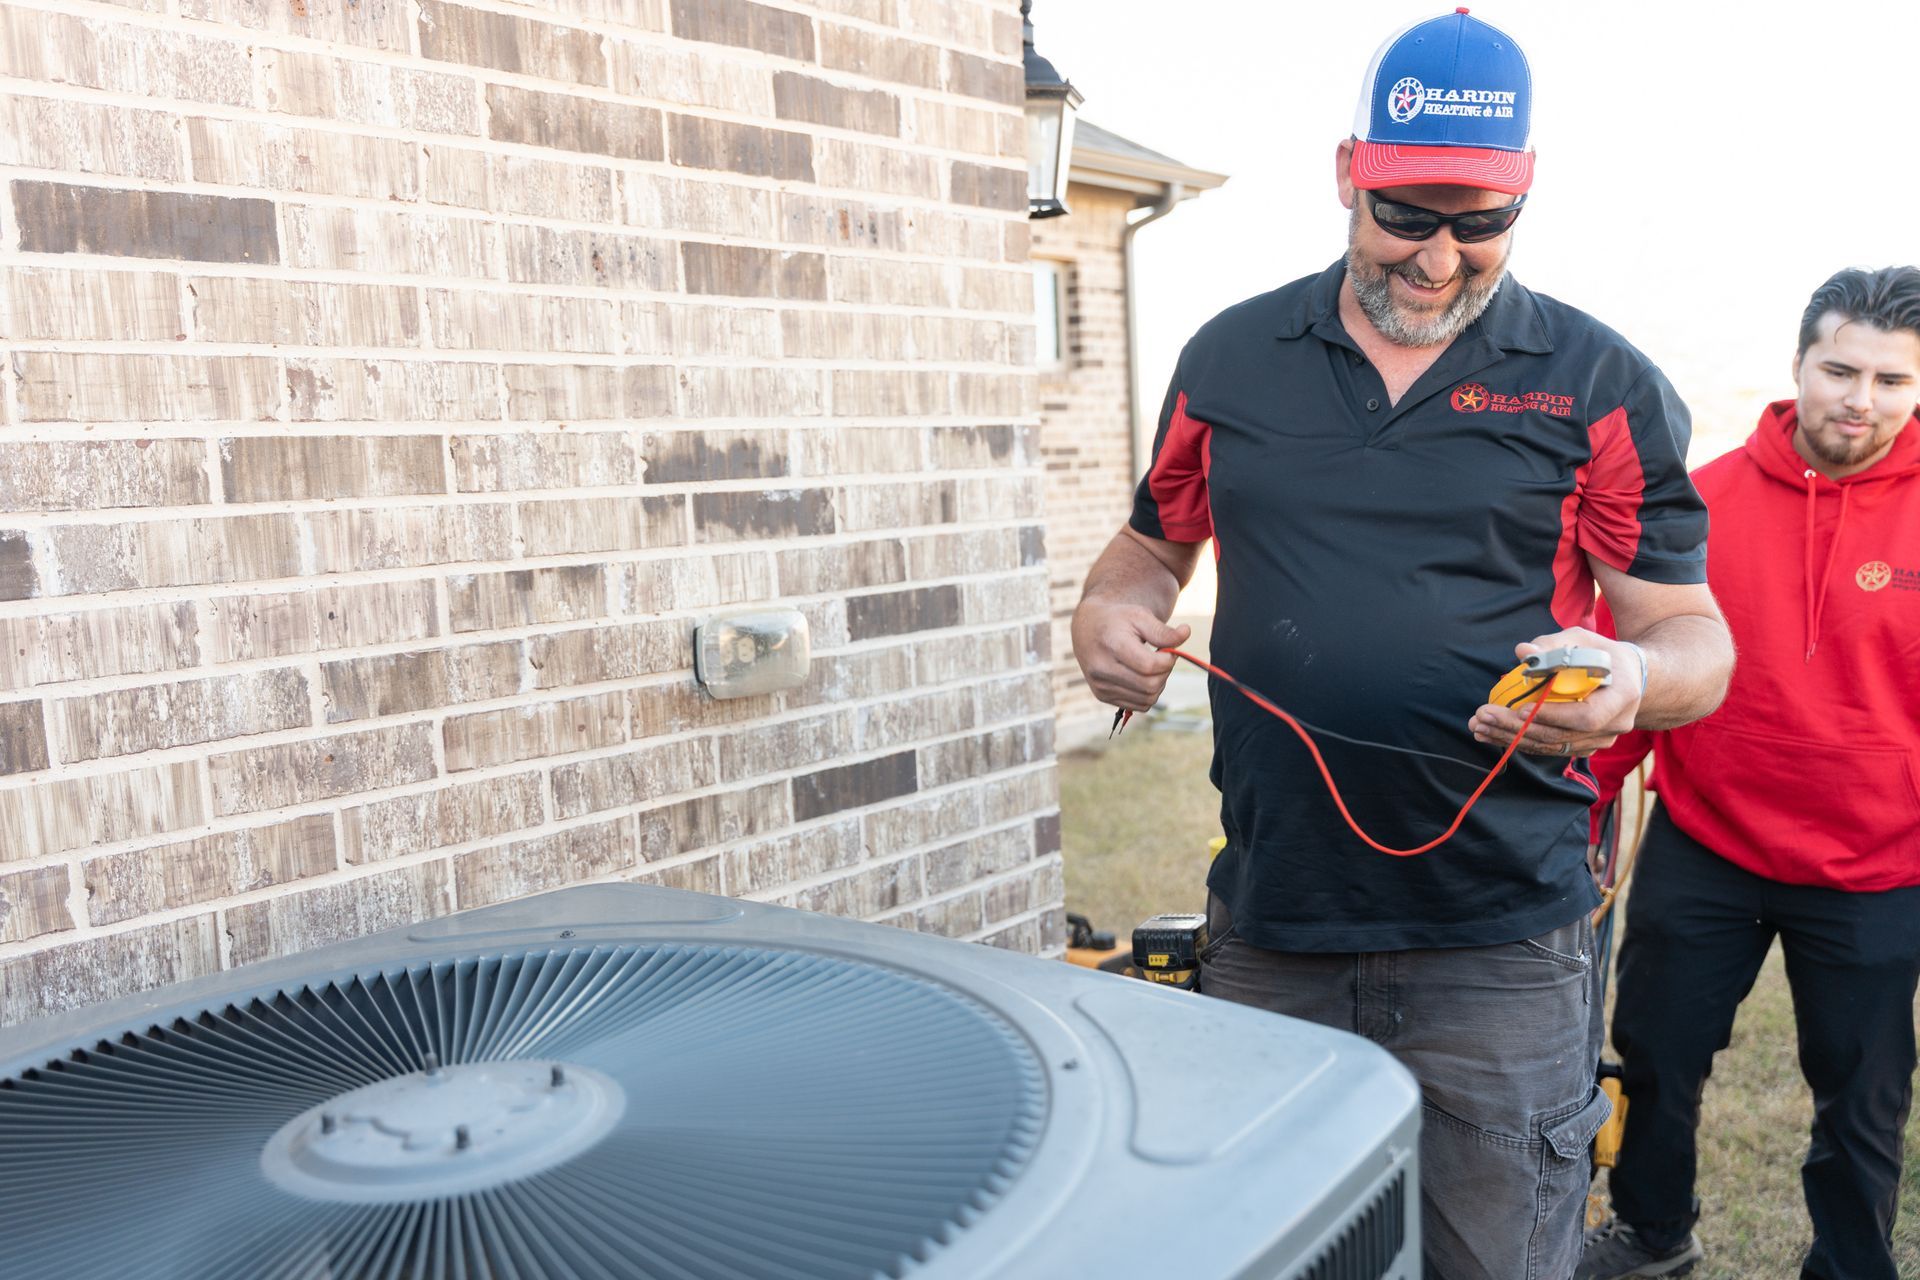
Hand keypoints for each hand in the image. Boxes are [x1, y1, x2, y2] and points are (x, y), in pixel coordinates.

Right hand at [1070, 602, 1190, 713]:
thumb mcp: (1140, 616)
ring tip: (1152, 666)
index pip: (1150, 666)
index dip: (1168, 660)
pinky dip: (1148, 694)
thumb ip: (1163, 630)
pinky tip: (1143, 676)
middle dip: (1165, 672)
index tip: (1168, 650)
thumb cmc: (1117, 620)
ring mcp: (1101, 686)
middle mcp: (1102, 669)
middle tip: (1162, 657)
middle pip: (1150, 686)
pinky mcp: (1102, 696)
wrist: (1087, 629)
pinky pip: (1139, 705)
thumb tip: (1186, 633)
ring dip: (1158, 684)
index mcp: (1111, 645)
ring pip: (1147, 699)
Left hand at [1467, 628, 1643, 759]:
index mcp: (1621, 697)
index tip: (1518, 709)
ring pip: (1550, 746)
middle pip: (1560, 735)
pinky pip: (1548, 748)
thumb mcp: (1581, 640)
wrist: (1627, 676)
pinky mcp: (1583, 746)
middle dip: (1516, 727)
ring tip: (1478, 726)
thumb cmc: (1601, 653)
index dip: (1552, 716)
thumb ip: (1552, 645)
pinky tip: (1490, 734)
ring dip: (1510, 737)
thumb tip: (1522, 652)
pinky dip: (1518, 741)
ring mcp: (1599, 740)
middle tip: (1482, 716)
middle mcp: (1614, 725)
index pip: (1586, 717)